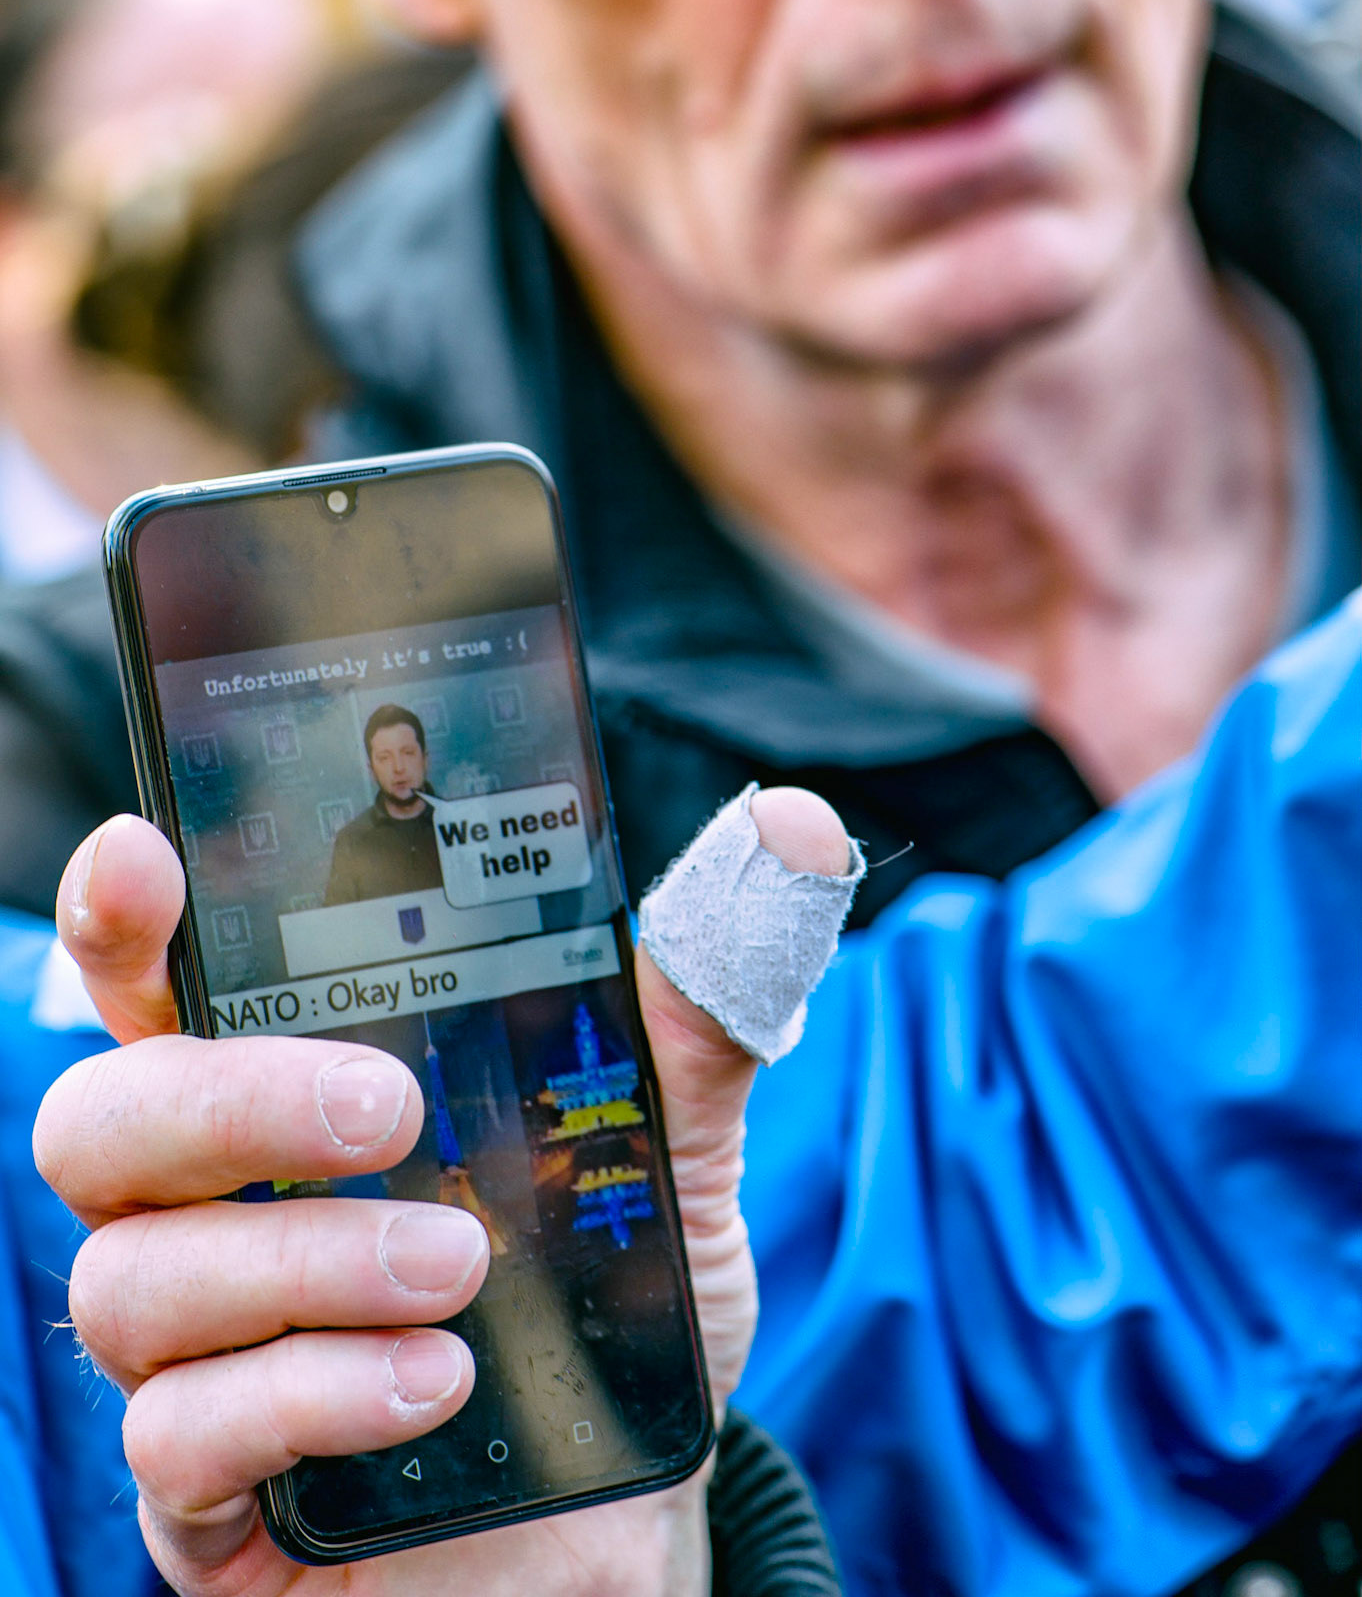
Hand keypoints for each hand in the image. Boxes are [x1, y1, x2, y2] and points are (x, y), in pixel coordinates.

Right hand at [34, 789, 847, 1596]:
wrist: (622, 1507)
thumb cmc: (600, 1300)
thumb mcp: (665, 1140)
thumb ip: (696, 997)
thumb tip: (791, 831)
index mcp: (283, 1084)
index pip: (150, 982)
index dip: (118, 917)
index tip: (146, 861)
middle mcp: (209, 1206)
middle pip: (100, 1120)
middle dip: (232, 1101)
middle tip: (387, 1109)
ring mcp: (195, 1350)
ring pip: (132, 1278)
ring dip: (307, 1261)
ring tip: (459, 1270)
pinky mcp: (209, 1490)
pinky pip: (179, 1433)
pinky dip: (313, 1393)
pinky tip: (433, 1385)